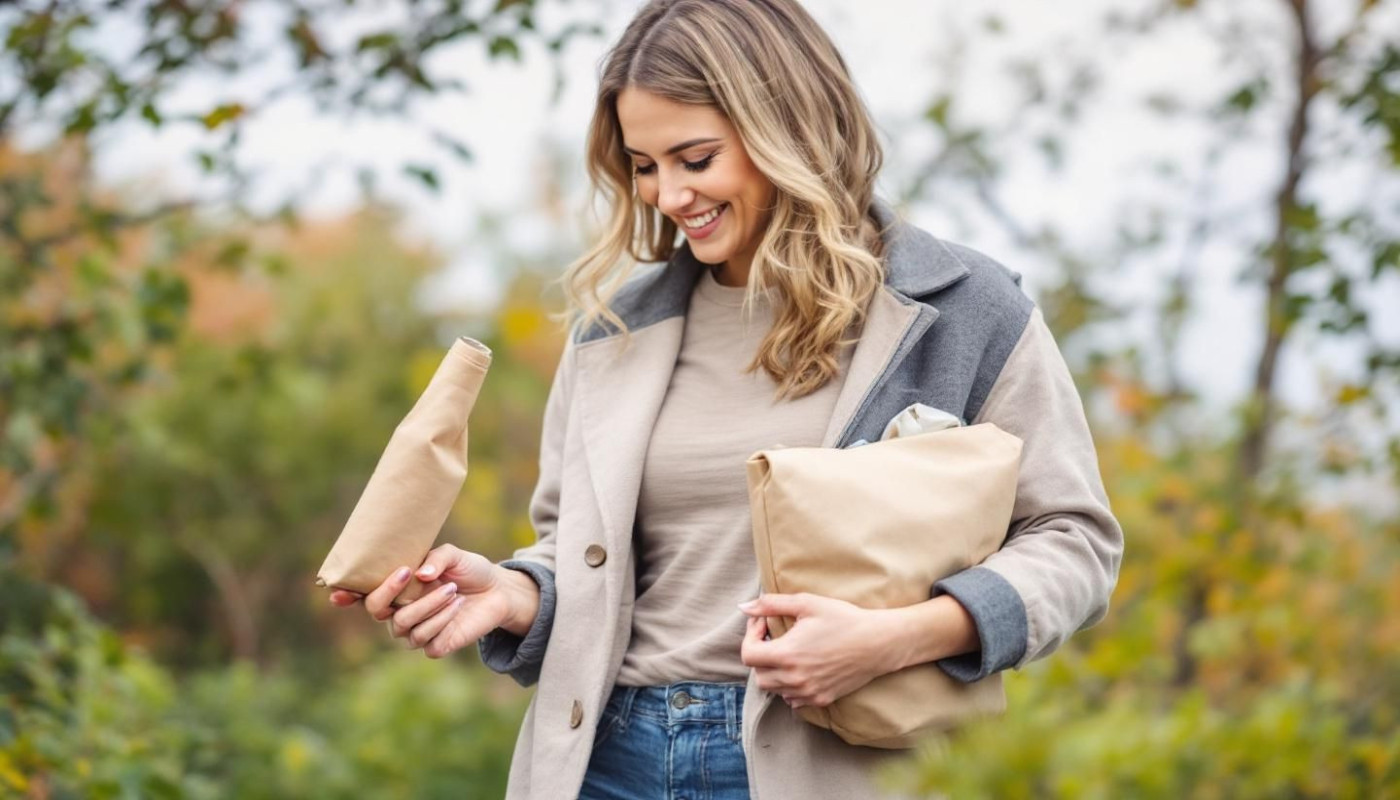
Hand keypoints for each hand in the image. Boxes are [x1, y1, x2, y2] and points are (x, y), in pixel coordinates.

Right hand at [328, 544, 518, 658]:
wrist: (497, 591)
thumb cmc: (468, 570)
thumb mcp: (453, 555)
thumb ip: (435, 558)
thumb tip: (420, 575)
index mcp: (397, 590)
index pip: (363, 596)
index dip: (346, 596)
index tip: (337, 594)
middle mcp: (399, 612)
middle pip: (376, 610)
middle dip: (390, 592)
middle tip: (412, 574)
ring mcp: (415, 632)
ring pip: (404, 625)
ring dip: (428, 605)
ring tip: (452, 591)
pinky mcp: (436, 646)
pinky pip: (427, 641)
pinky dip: (442, 622)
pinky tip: (457, 606)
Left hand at [738, 592, 901, 709]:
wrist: (878, 642)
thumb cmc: (844, 619)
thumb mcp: (807, 603)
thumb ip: (771, 604)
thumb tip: (742, 607)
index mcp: (787, 654)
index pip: (748, 655)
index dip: (750, 636)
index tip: (764, 623)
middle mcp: (794, 678)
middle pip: (758, 674)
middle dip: (760, 654)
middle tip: (774, 636)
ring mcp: (808, 692)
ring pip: (774, 689)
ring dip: (773, 671)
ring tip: (787, 651)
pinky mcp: (821, 699)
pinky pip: (792, 700)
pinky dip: (789, 687)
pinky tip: (801, 668)